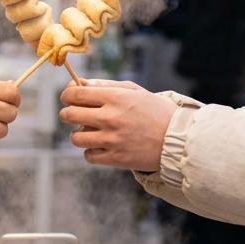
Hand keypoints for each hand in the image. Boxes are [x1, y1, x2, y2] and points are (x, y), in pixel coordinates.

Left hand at [59, 80, 175, 171]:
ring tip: (90, 131)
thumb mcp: (132, 90)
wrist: (177, 139)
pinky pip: (88, 156)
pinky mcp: (116, 159)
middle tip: (73, 114)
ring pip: (76, 137)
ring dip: (79, 134)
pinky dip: (91, 151)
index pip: (75, 94)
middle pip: (70, 114)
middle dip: (68, 113)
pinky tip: (101, 145)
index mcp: (114, 97)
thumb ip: (104, 85)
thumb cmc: (154, 110)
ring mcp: (112, 140)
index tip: (69, 97)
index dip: (67, 94)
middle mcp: (110, 118)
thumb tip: (77, 84)